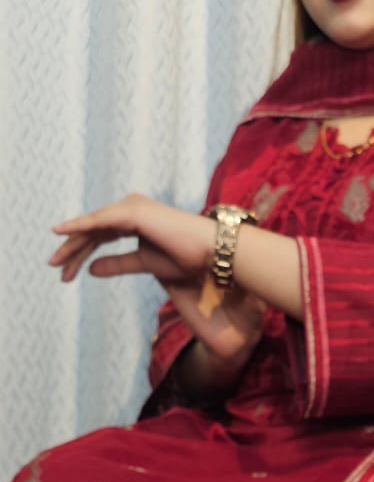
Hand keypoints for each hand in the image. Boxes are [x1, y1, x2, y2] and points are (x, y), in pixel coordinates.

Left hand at [49, 193, 212, 286]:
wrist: (210, 252)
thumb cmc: (186, 258)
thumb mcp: (143, 263)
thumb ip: (117, 264)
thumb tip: (90, 270)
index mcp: (133, 219)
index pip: (99, 236)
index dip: (81, 254)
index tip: (66, 274)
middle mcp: (129, 208)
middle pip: (92, 230)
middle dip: (73, 250)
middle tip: (55, 269)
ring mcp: (130, 207)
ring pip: (92, 226)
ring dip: (72, 243)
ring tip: (55, 261)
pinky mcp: (132, 212)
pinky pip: (99, 221)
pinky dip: (79, 225)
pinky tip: (61, 232)